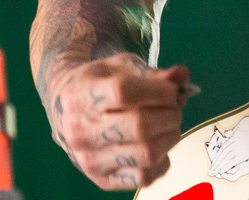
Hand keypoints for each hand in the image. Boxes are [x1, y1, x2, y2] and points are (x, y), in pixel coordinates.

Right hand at [44, 54, 193, 190]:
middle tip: (175, 107)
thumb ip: (151, 72)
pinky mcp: (103, 180)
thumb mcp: (119, 68)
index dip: (158, 90)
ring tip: (169, 125)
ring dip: (171, 137)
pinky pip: (145, 177)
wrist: (67, 114)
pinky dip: (163, 161)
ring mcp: (90, 159)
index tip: (172, 90)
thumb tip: (181, 76)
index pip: (124, 92)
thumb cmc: (98, 86)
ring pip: (147, 154)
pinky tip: (158, 145)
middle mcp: (80, 131)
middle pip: (140, 126)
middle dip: (170, 114)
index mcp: (80, 95)